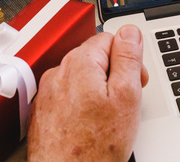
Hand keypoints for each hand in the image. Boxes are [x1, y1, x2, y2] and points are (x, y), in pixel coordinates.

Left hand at [28, 25, 148, 161]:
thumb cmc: (95, 148)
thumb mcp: (126, 96)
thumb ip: (128, 58)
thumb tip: (129, 32)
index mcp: (81, 64)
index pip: (110, 38)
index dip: (129, 58)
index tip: (136, 78)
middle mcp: (59, 73)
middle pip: (95, 56)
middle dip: (113, 73)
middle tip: (125, 101)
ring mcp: (48, 93)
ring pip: (81, 77)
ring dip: (96, 88)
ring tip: (107, 116)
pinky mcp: (43, 110)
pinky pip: (67, 95)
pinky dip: (80, 104)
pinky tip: (89, 124)